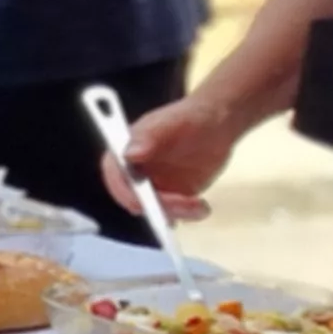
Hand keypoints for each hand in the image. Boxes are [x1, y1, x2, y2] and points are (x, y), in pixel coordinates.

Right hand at [109, 92, 243, 223]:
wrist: (216, 125)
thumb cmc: (188, 118)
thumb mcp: (169, 122)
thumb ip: (148, 136)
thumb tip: (129, 154)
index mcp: (122, 154)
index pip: (116, 178)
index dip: (127, 193)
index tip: (148, 202)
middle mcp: (132, 175)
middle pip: (135, 200)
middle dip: (158, 207)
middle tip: (185, 203)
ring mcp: (151, 189)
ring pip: (156, 212)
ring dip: (177, 213)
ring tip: (199, 206)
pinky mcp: (171, 198)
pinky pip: (174, 214)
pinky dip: (187, 215)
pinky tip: (201, 208)